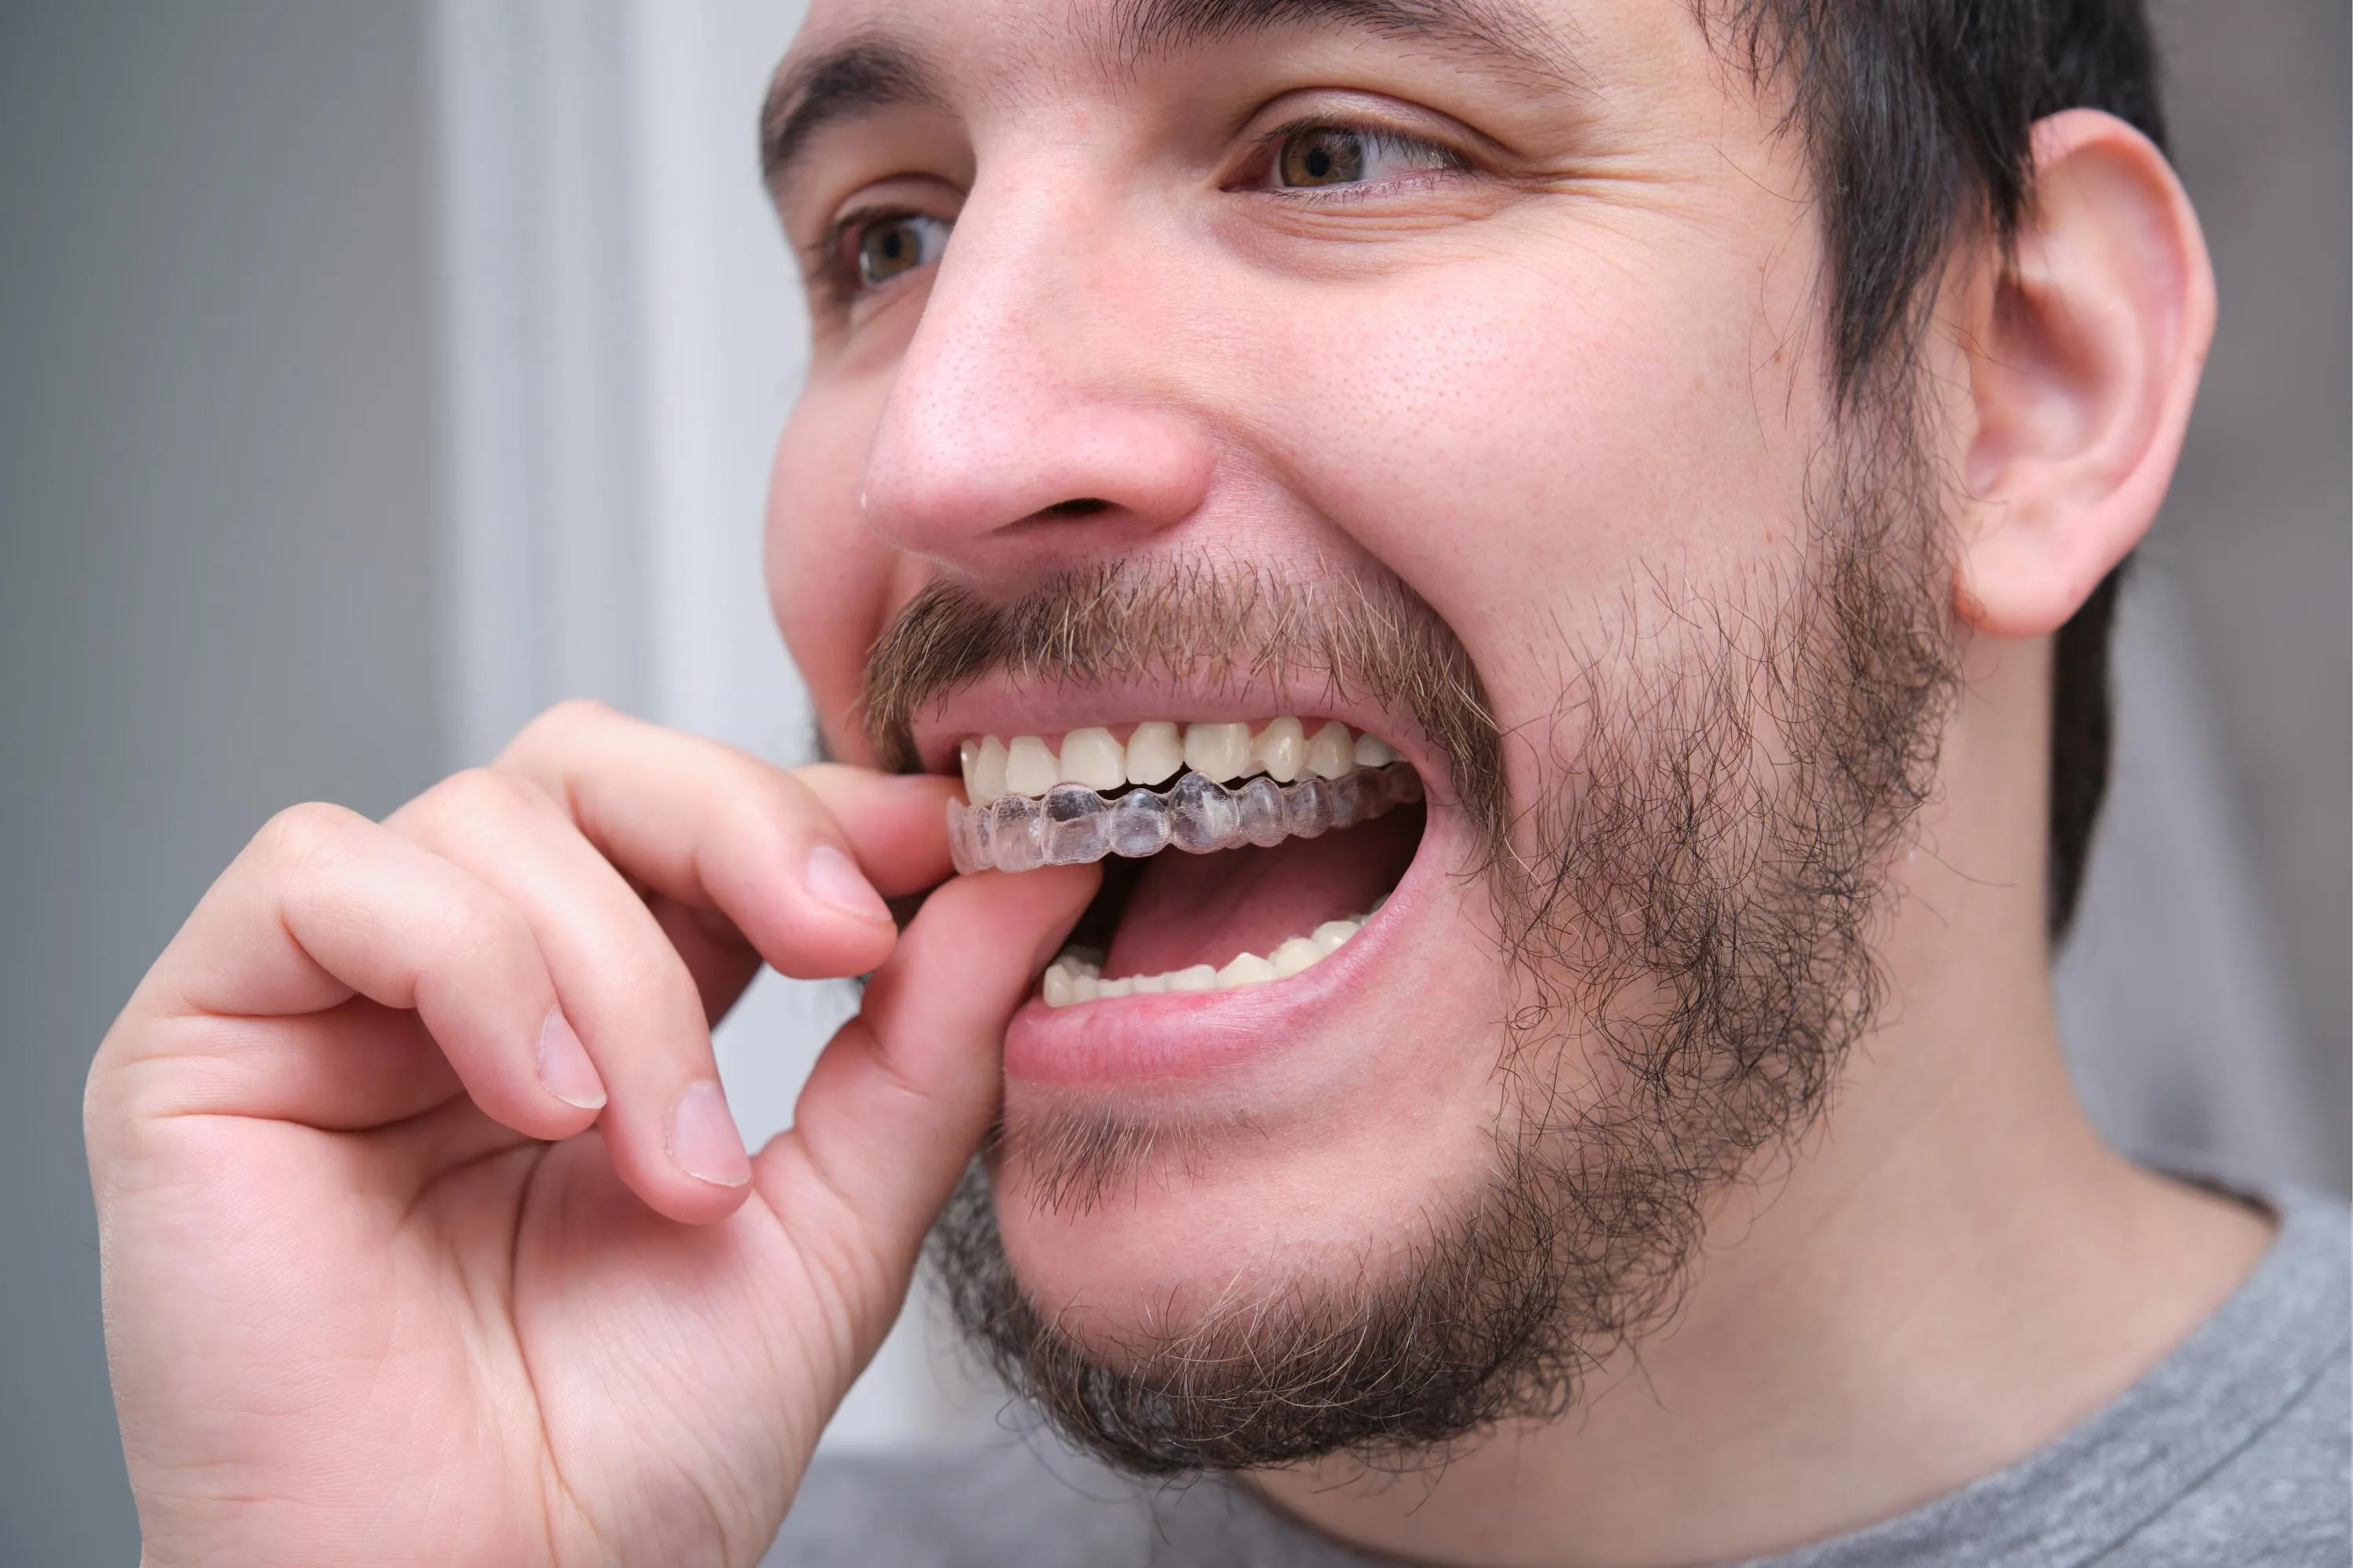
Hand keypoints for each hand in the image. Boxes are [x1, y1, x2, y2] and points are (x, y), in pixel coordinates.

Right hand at [85, 701, 1094, 1567]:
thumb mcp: (832, 1219)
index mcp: (607, 1004)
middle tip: (838, 939)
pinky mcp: (206, 1032)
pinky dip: (475, 968)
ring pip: (487, 817)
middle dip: (738, 825)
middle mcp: (467, 978)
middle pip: (591, 762)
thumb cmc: (634, 1456)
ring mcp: (334, 1000)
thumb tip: (1025, 873)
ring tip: (671, 1163)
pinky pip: (326, 877)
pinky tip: (540, 1110)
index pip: (698, 813)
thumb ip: (928, 1041)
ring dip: (623, 977)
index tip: (941, 833)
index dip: (816, 800)